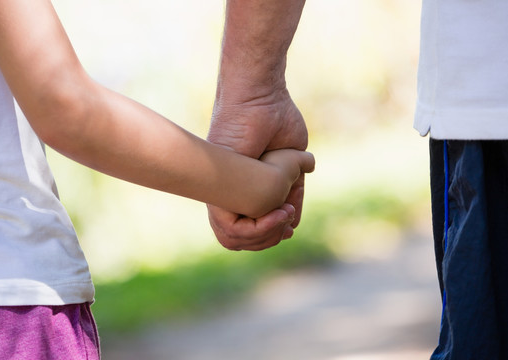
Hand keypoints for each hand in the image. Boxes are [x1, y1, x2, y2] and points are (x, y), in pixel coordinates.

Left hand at [207, 88, 308, 249]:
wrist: (263, 97)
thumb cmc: (277, 120)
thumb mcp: (291, 164)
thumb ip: (291, 191)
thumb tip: (292, 220)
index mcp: (245, 187)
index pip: (251, 226)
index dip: (271, 234)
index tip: (289, 228)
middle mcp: (230, 191)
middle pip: (241, 238)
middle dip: (269, 239)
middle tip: (287, 228)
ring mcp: (221, 189)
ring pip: (233, 236)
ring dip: (266, 235)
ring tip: (284, 218)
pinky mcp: (216, 185)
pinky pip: (229, 225)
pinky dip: (258, 228)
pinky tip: (278, 215)